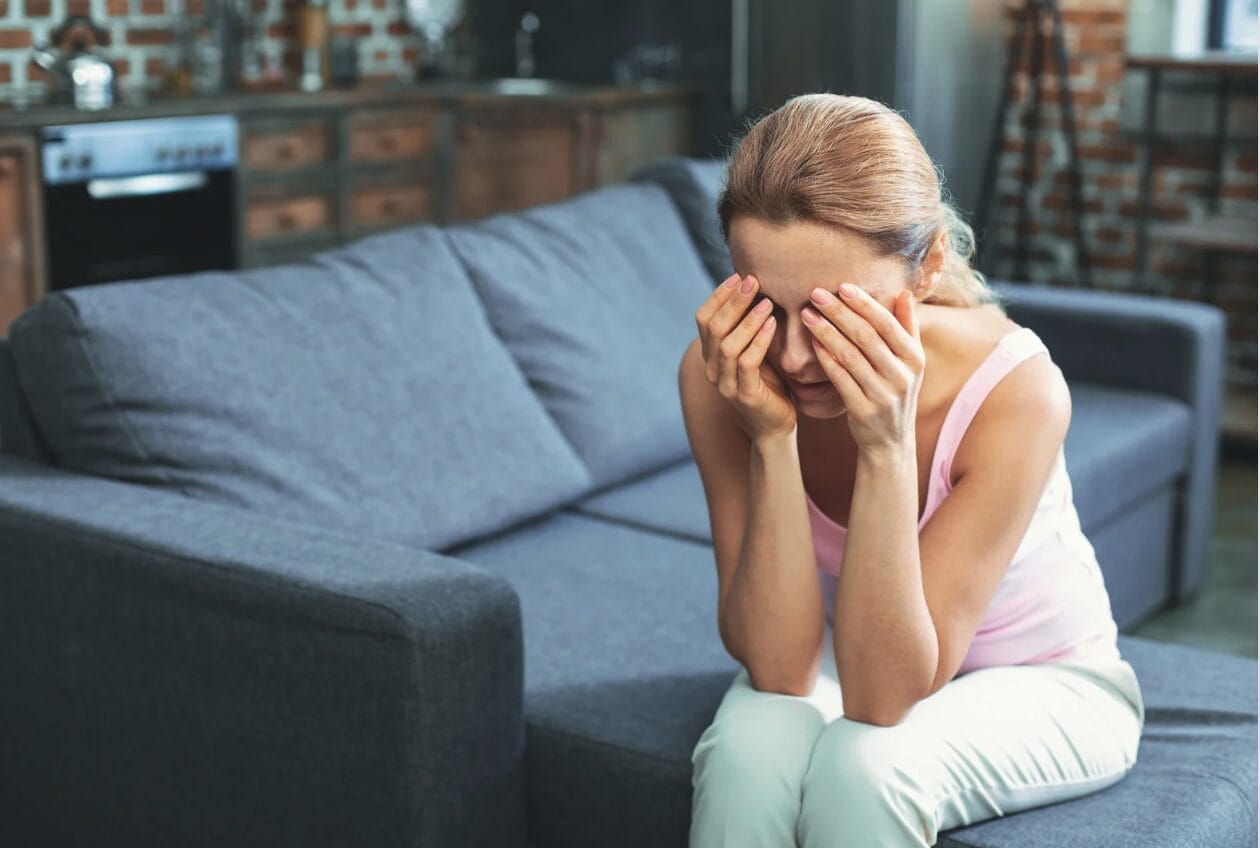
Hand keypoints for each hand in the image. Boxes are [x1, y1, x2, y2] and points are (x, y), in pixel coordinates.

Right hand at [695, 273, 796, 441]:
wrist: (776, 423)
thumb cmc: (769, 381)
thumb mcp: (755, 348)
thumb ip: (748, 324)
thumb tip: (753, 283)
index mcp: (710, 355)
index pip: (703, 319)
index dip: (718, 295)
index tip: (738, 275)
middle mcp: (712, 369)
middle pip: (714, 328)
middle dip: (733, 301)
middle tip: (753, 281)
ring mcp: (726, 384)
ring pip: (727, 345)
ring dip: (747, 320)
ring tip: (767, 302)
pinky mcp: (745, 395)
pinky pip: (747, 363)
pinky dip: (759, 340)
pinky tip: (772, 324)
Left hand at [800, 284, 924, 452]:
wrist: (890, 440)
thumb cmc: (895, 390)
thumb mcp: (910, 362)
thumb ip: (907, 327)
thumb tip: (904, 292)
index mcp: (915, 358)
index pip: (887, 324)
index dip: (864, 304)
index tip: (841, 286)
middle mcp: (902, 375)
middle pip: (866, 337)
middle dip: (839, 312)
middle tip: (816, 294)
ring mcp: (883, 395)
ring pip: (850, 356)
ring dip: (826, 332)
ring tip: (807, 315)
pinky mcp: (863, 410)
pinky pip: (840, 379)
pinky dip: (825, 359)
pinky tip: (812, 343)